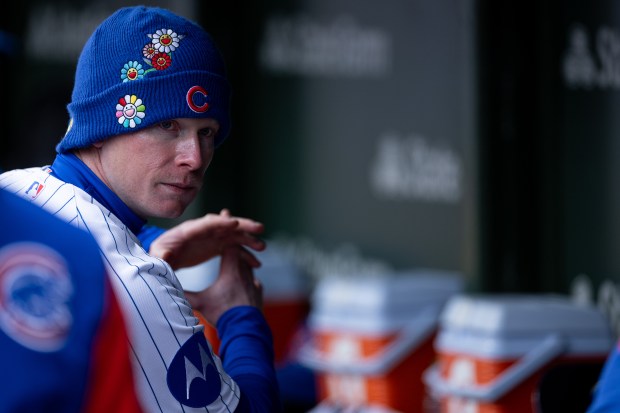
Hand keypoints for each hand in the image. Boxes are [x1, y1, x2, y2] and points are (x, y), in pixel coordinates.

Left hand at [149, 209, 264, 269]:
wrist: (164, 259)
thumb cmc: (160, 256)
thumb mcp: (158, 256)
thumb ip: (162, 256)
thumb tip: (165, 257)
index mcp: (188, 231)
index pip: (206, 224)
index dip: (220, 222)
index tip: (235, 223)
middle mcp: (203, 230)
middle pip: (225, 225)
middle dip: (242, 225)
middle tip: (259, 228)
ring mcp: (212, 237)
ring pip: (234, 235)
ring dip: (248, 240)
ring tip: (262, 247)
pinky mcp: (217, 245)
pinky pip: (234, 247)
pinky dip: (245, 253)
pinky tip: (255, 263)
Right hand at [185, 245, 262, 324]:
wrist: (244, 329)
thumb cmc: (223, 313)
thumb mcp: (200, 303)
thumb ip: (185, 294)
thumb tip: (167, 289)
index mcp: (231, 270)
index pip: (231, 247)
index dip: (224, 247)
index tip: (217, 248)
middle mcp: (245, 273)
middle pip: (241, 256)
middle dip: (232, 257)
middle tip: (222, 259)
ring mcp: (254, 283)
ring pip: (249, 268)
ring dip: (240, 269)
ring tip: (230, 275)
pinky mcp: (259, 293)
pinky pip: (254, 282)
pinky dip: (247, 283)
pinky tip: (240, 289)